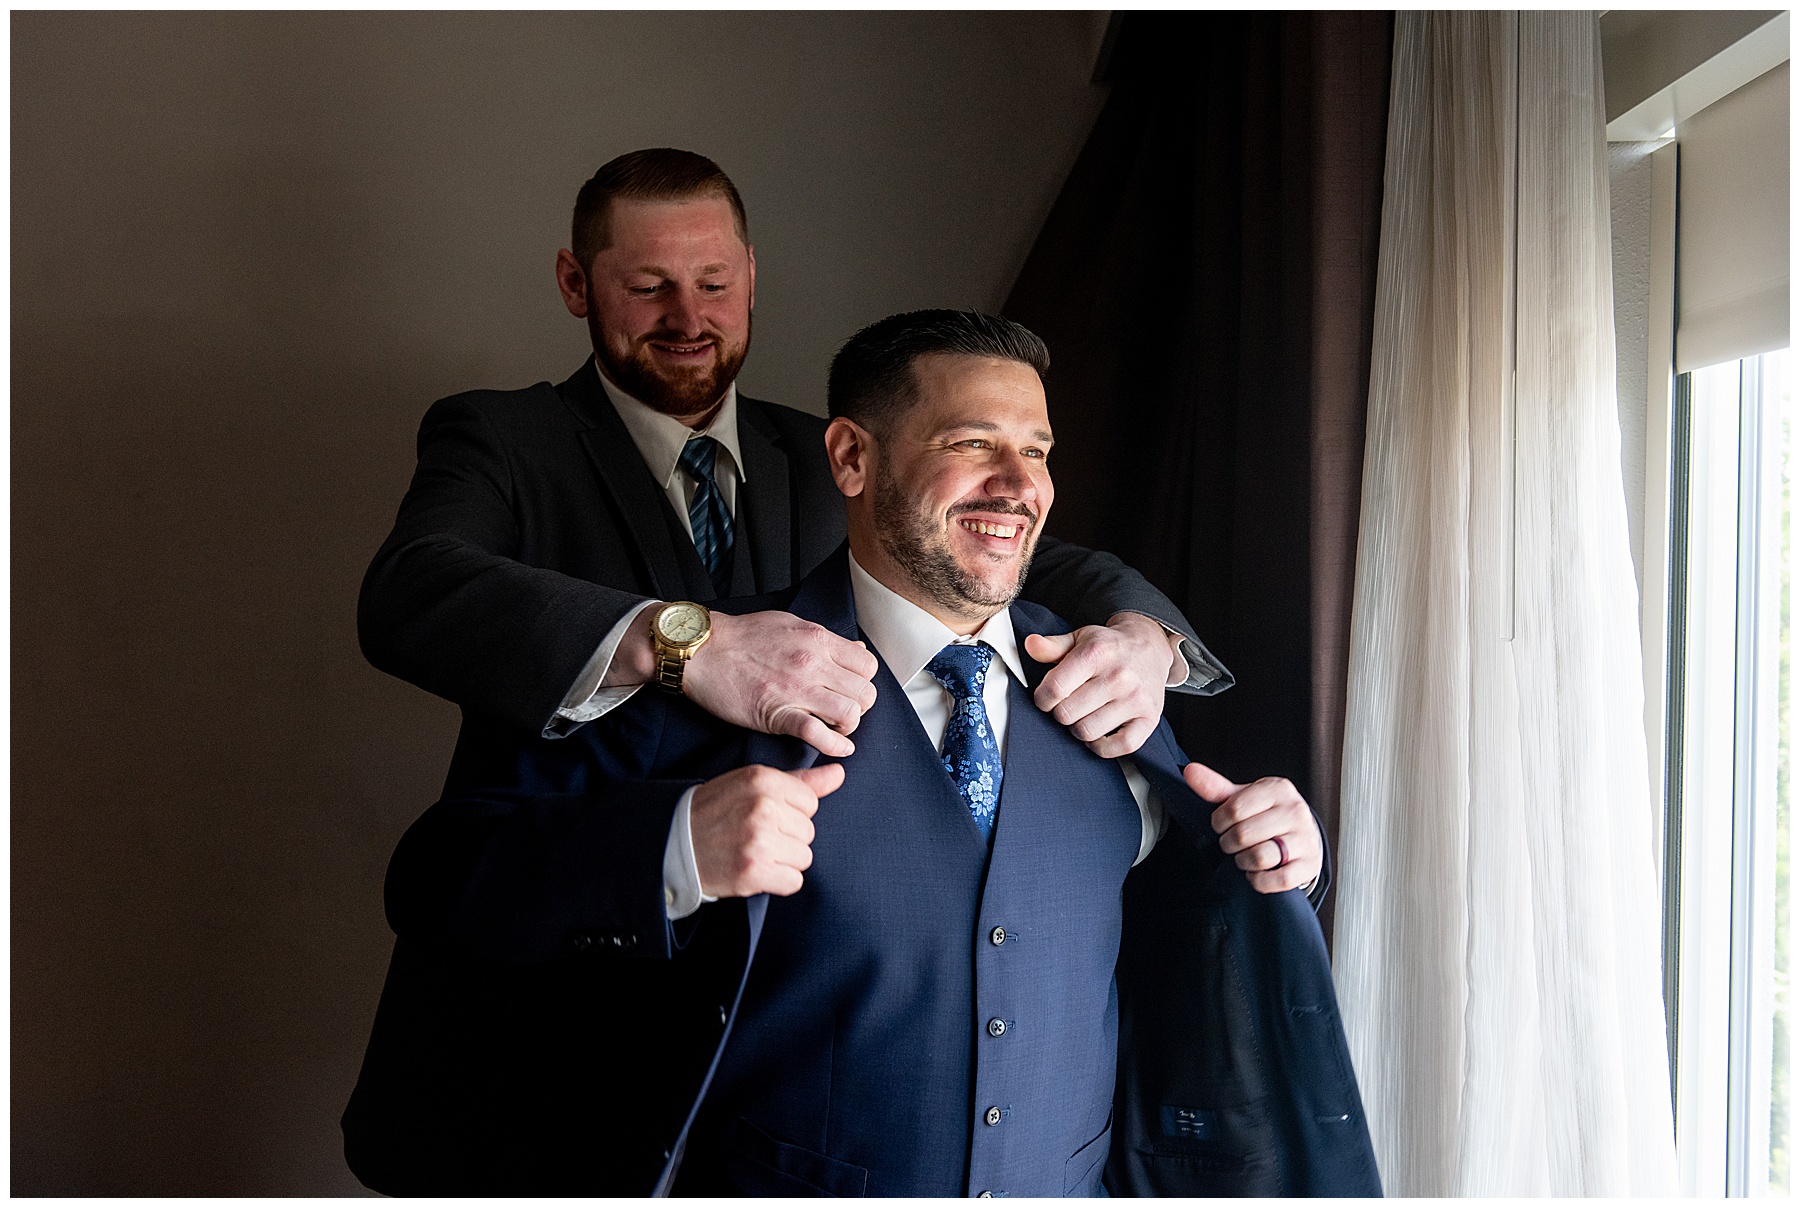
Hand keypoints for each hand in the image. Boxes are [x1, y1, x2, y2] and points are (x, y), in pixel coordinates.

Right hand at [681, 610, 879, 756]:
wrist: (702, 649)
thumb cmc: (741, 636)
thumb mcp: (791, 624)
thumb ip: (826, 639)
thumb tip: (855, 650)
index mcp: (817, 639)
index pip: (867, 666)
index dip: (863, 682)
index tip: (851, 690)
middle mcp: (812, 662)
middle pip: (865, 693)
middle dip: (860, 707)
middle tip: (843, 711)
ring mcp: (795, 689)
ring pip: (849, 713)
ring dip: (848, 726)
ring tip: (835, 727)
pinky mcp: (776, 713)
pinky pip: (817, 734)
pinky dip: (834, 745)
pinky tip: (837, 747)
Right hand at [689, 763, 844, 897]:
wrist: (674, 844)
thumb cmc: (715, 811)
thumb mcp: (751, 784)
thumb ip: (799, 781)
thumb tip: (839, 773)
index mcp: (762, 780)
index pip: (810, 802)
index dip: (791, 813)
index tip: (765, 816)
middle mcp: (762, 807)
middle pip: (808, 831)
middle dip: (787, 838)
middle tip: (754, 836)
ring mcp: (758, 840)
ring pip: (803, 857)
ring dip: (783, 861)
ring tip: (753, 852)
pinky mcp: (754, 871)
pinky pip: (793, 881)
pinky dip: (778, 881)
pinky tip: (756, 870)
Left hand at [1025, 612, 1180, 756]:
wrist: (1150, 648)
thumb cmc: (1109, 647)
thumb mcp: (1079, 639)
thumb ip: (1052, 646)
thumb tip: (1031, 646)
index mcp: (1096, 654)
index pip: (1055, 689)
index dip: (1042, 699)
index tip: (1046, 698)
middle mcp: (1118, 677)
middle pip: (1067, 714)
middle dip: (1060, 712)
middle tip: (1068, 704)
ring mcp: (1136, 699)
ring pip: (1087, 732)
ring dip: (1079, 728)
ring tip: (1084, 714)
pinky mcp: (1150, 718)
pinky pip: (1119, 746)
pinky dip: (1103, 746)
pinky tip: (1099, 732)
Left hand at [1182, 761, 1321, 892]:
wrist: (1304, 835)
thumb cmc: (1268, 814)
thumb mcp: (1244, 797)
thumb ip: (1216, 788)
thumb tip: (1190, 772)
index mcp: (1278, 789)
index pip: (1235, 809)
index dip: (1219, 822)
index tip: (1220, 825)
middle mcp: (1295, 812)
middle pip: (1243, 835)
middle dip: (1228, 844)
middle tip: (1231, 843)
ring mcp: (1305, 840)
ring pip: (1259, 858)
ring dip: (1243, 862)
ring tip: (1244, 856)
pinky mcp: (1309, 866)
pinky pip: (1277, 880)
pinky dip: (1260, 880)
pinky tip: (1258, 871)